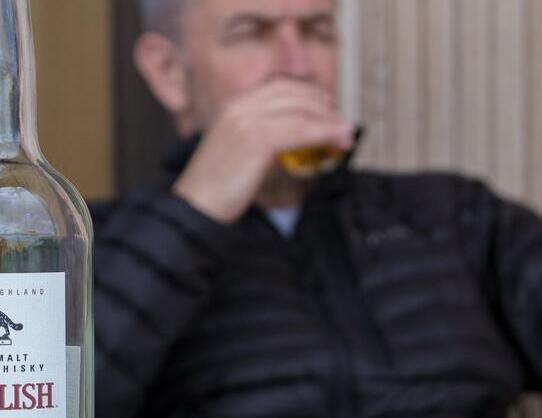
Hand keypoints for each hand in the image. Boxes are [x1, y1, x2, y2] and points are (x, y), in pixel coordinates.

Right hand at [173, 79, 353, 223]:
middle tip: (344, 126)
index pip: (283, 87)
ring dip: (330, 122)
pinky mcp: (255, 139)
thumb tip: (301, 134)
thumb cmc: (218, 188)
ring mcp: (246, 120)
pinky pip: (299, 129)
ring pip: (301, 110)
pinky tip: (336, 141)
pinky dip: (323, 132)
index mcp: (236, 105)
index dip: (312, 96)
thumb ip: (265, 136)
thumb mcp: (241, 151)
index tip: (331, 112)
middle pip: (296, 94)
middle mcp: (240, 106)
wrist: (195, 207)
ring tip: (347, 136)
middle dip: (325, 108)